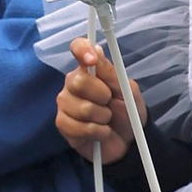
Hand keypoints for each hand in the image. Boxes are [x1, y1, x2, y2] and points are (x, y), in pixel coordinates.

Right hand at [55, 40, 129, 162]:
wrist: (128, 142)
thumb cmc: (127, 112)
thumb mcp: (127, 90)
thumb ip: (111, 73)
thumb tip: (96, 50)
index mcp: (89, 69)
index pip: (78, 48)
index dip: (81, 50)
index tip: (91, 60)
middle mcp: (73, 83)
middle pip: (78, 81)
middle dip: (102, 95)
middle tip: (110, 102)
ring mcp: (65, 104)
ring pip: (81, 107)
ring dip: (102, 117)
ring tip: (107, 120)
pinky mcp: (63, 124)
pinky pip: (80, 127)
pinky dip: (98, 132)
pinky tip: (101, 132)